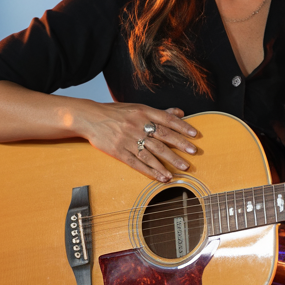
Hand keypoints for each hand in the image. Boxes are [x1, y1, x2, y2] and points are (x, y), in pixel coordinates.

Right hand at [76, 103, 198, 182]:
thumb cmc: (115, 113)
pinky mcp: (119, 152)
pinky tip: (162, 177)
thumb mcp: (137, 108)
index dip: (182, 127)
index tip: (194, 135)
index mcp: (143, 112)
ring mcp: (128, 139)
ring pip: (152, 152)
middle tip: (192, 153)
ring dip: (168, 162)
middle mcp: (137, 125)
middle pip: (162, 137)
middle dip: (179, 146)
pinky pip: (138, 163)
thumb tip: (180, 112)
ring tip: (181, 169)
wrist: (90, 118)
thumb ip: (159, 112)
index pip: (167, 119)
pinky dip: (151, 171)